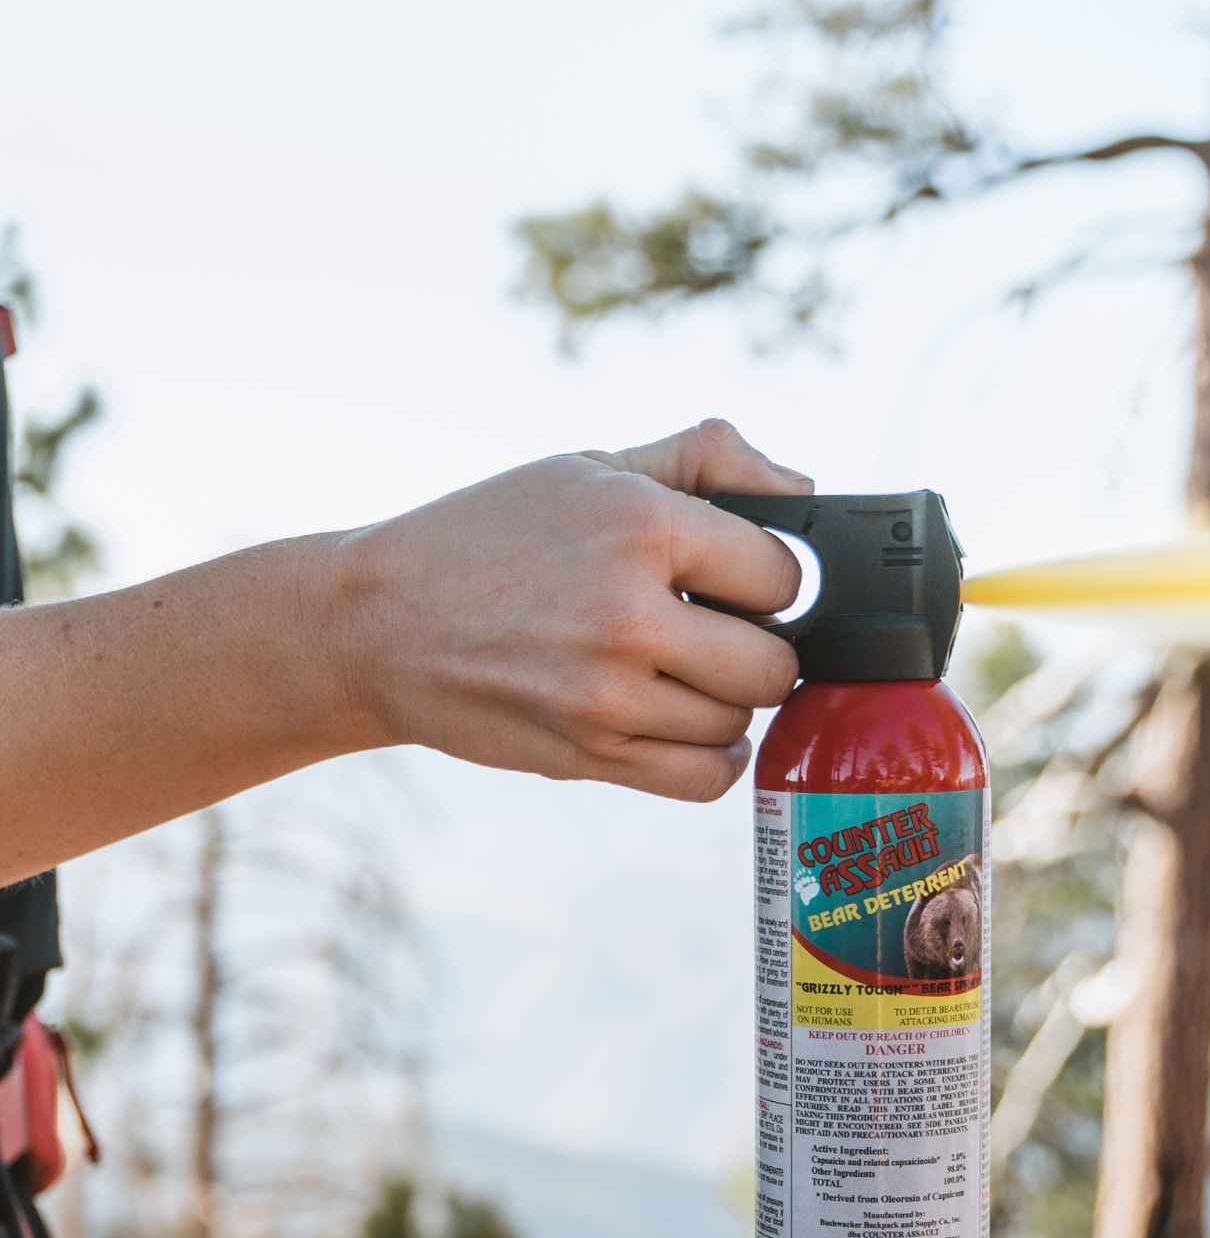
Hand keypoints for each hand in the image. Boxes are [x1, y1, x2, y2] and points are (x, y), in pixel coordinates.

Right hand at [337, 418, 809, 800]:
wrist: (378, 624)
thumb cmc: (493, 537)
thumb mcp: (590, 466)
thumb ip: (706, 459)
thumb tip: (803, 488)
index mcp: (639, 524)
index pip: (783, 576)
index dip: (768, 582)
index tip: (735, 584)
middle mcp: (628, 612)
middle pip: (773, 663)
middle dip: (757, 649)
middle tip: (715, 635)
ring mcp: (607, 694)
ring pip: (739, 722)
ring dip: (725, 703)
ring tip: (680, 673)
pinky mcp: (589, 755)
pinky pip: (706, 778)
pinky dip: (712, 758)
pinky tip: (686, 724)